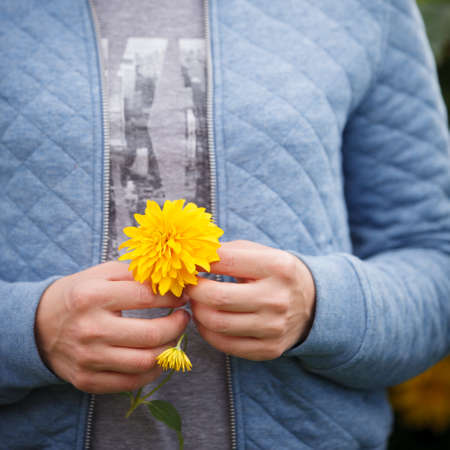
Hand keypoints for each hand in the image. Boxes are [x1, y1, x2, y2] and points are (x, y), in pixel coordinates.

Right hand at [35, 262, 188, 393]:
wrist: (38, 326)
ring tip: (173, 336)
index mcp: (93, 296)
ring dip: (170, 349)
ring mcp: (88, 359)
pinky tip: (159, 356)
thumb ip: (134, 274)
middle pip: (151, 334)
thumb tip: (170, 282)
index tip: (182, 296)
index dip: (172, 297)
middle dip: (177, 325)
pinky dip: (153, 370)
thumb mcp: (101, 274)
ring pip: (145, 361)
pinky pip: (131, 382)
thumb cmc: (78, 295)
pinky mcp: (87, 380)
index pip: (146, 297)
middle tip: (183, 317)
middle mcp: (90, 329)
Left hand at [187, 240, 315, 360]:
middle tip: (189, 286)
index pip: (226, 261)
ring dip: (197, 312)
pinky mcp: (269, 349)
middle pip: (218, 297)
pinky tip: (207, 320)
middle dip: (194, 290)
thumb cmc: (276, 273)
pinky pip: (225, 345)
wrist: (311, 304)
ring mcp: (274, 327)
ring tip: (197, 302)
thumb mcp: (261, 253)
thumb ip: (229, 251)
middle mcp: (278, 298)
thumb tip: (193, 257)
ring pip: (217, 324)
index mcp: (277, 266)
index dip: (201, 262)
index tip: (190, 264)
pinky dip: (207, 332)